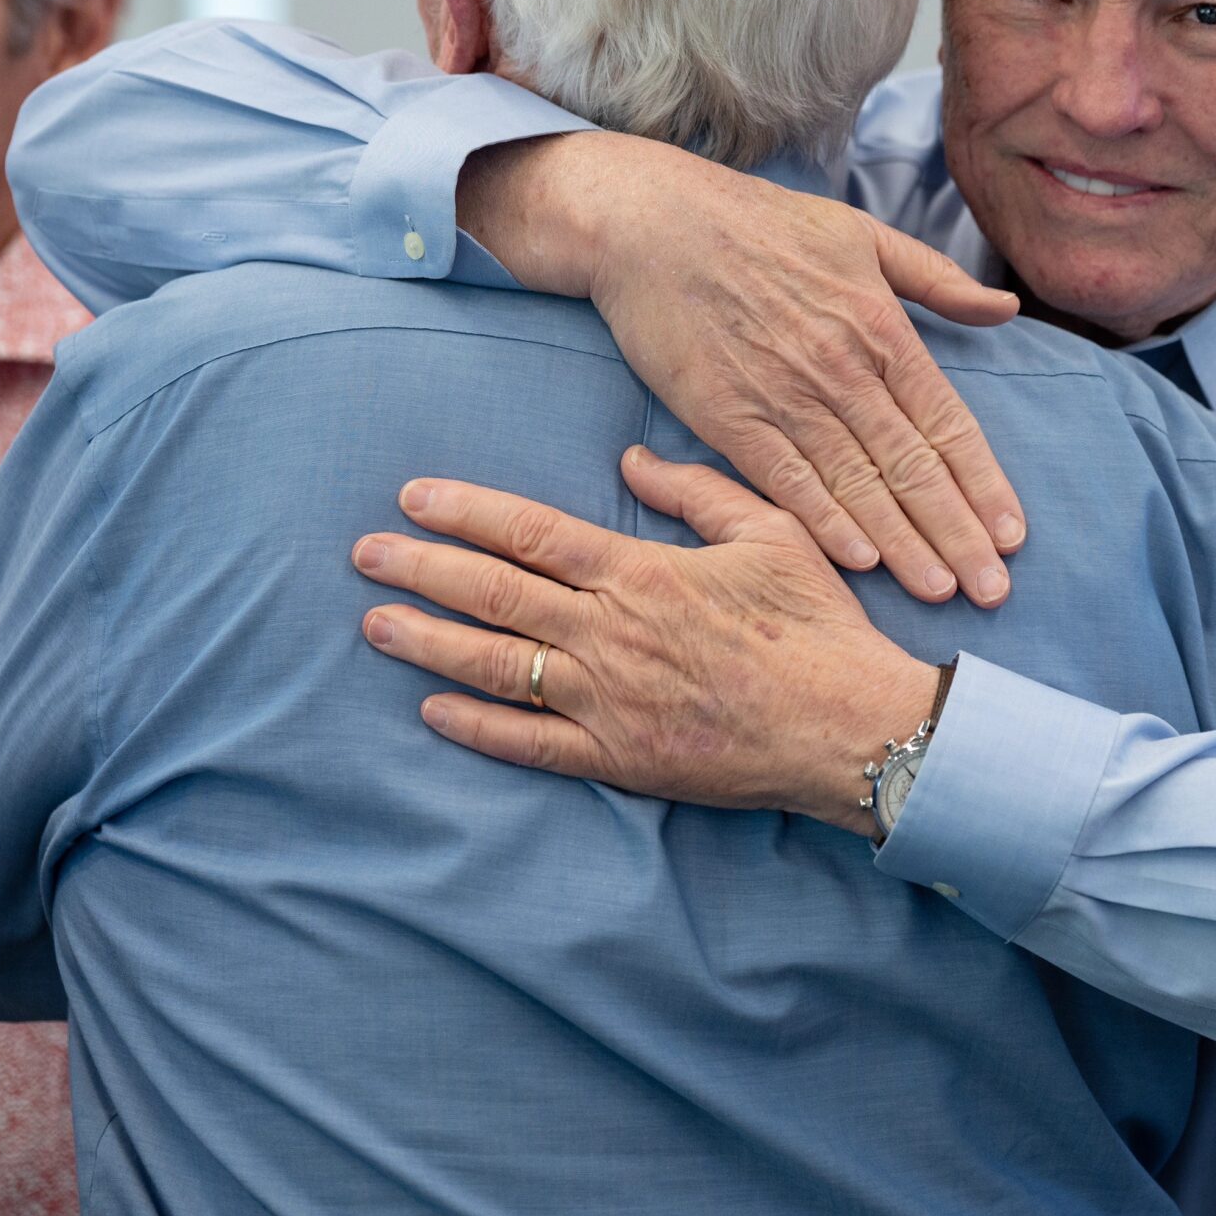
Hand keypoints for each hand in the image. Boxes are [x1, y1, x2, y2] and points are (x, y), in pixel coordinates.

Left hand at [352, 448, 940, 833]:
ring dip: (428, 641)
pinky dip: (474, 726)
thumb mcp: (770, 533)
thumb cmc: (816, 625)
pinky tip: (431, 708)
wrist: (849, 726)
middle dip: (420, 569)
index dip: (465, 512)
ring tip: (375, 623)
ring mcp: (608, 701)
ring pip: (496, 665)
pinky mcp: (617, 757)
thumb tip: (630, 458)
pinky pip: (529, 742)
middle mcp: (611, 633)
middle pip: (493, 593)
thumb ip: (696, 490)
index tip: (414, 497)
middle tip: (365, 554)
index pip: (530, 532)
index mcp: (641, 573)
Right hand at [458, 131, 1026, 606]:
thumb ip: (937, 280)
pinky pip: (786, 480)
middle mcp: (843, 369)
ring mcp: (785, 396)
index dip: (984, 486)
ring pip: (857, 485)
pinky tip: (858, 562)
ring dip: (902, 545)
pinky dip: (824, 522)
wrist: (655, 224)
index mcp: (883, 328)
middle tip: (992, 590)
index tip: (1012, 535)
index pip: (948, 425)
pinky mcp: (729, 416)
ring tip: (939, 591)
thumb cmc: (762, 223)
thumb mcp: (863, 234)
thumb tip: (1006, 308)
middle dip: (957, 535)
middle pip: (913, 468)